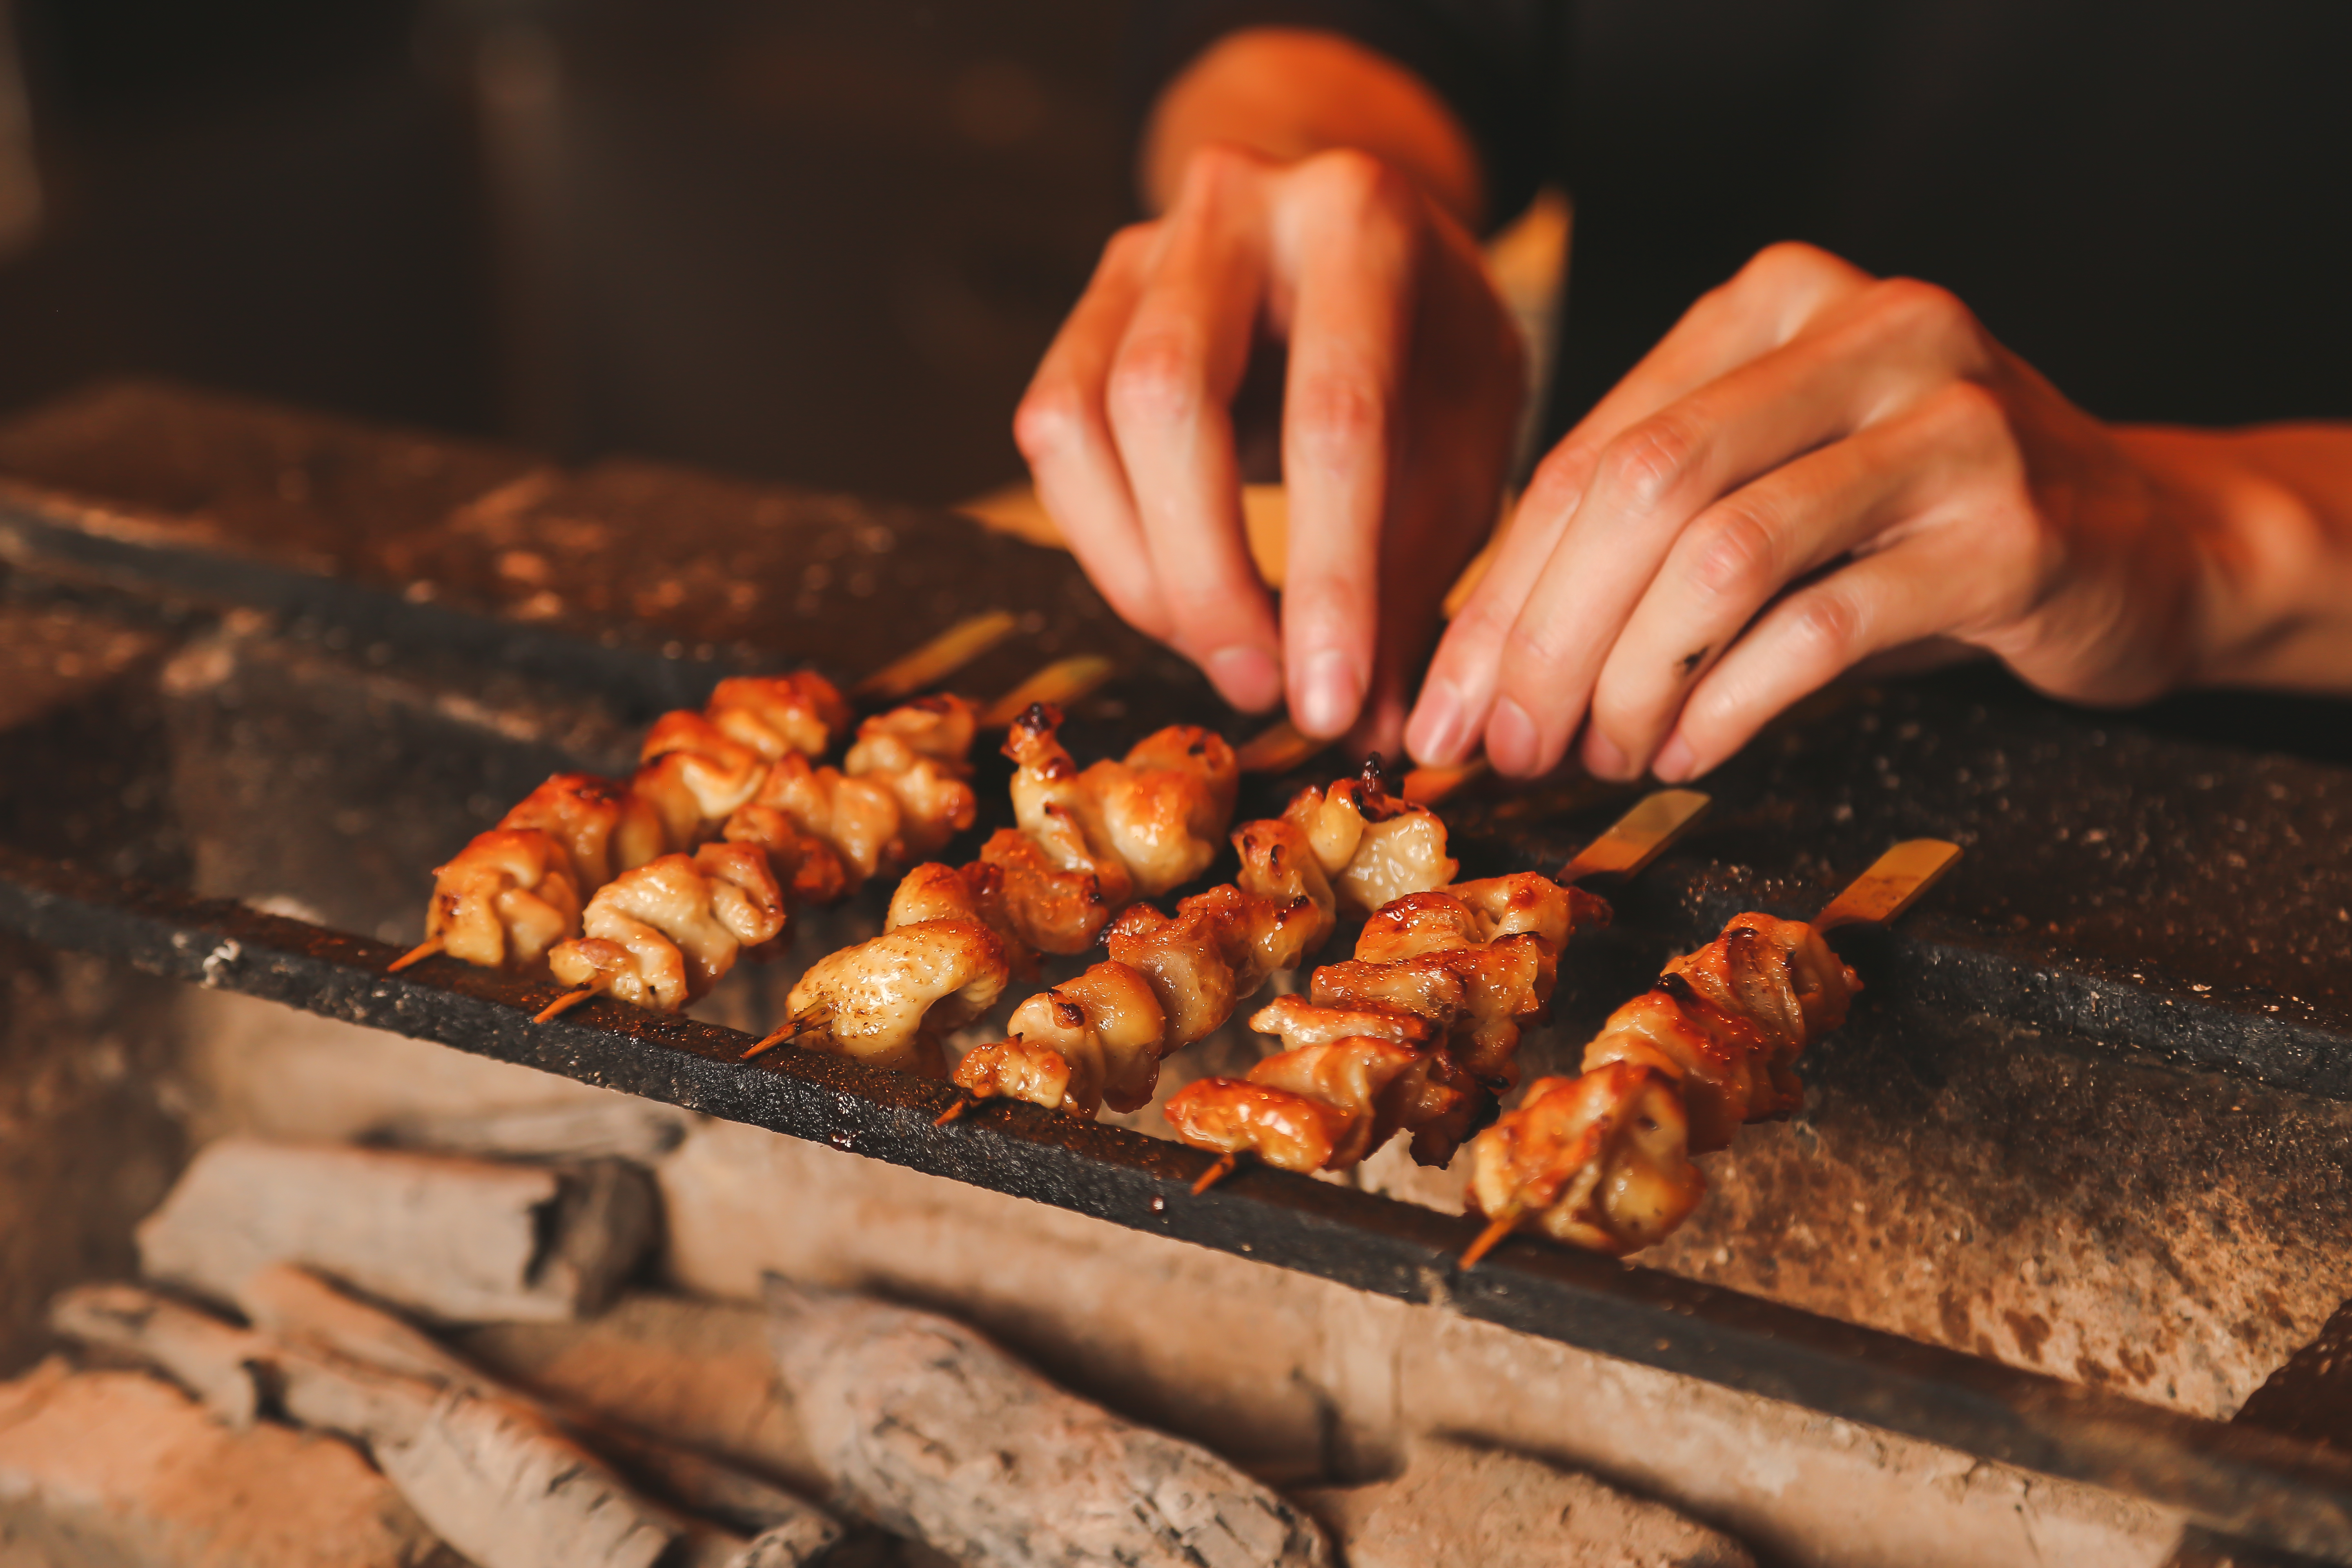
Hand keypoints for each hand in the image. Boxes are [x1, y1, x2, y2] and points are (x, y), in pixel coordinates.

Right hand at [1014, 141, 1524, 747]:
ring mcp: (1137, 251)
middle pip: (1168, 400)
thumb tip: (1366, 724)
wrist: (1360, 255)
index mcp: (1358, 217)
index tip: (1331, 699)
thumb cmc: (1426, 359)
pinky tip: (1177, 599)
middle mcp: (1231, 208)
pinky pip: (1053, 440)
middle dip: (1207, 577)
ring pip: (1081, 423)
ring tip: (1227, 655)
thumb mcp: (1462, 448)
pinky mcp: (1081, 312)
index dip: (1329, 575)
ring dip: (1145, 574)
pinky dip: (1108, 545)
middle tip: (1264, 688)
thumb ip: (1413, 577)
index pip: (1333, 413)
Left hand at [1406, 240, 2244, 780]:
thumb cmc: (1910, 525)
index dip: (1502, 590)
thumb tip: (1481, 662)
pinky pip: (1821, 630)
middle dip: (1547, 638)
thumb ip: (1638, 535)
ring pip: (1723, 557)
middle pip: (1644, 491)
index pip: (1593, 452)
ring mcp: (1951, 422)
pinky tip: (1685, 753)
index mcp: (1777, 301)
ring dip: (1633, 678)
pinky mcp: (2012, 530)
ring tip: (1600, 754)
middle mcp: (1868, 330)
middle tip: (1507, 746)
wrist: (2143, 540)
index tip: (1447, 700)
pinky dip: (1729, 707)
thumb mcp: (1769, 487)